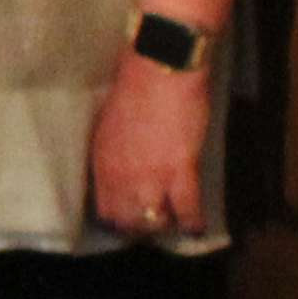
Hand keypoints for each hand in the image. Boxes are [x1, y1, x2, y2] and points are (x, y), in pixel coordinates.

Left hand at [89, 48, 209, 238]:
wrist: (160, 69)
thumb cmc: (133, 86)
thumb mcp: (108, 124)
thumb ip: (113, 152)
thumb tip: (121, 168)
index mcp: (101, 161)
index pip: (103, 207)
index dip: (116, 219)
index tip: (125, 221)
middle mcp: (121, 175)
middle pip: (127, 220)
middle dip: (139, 229)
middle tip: (151, 227)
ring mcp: (150, 175)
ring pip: (155, 220)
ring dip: (164, 225)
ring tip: (172, 225)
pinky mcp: (181, 169)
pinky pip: (188, 209)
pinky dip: (193, 222)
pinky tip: (196, 228)